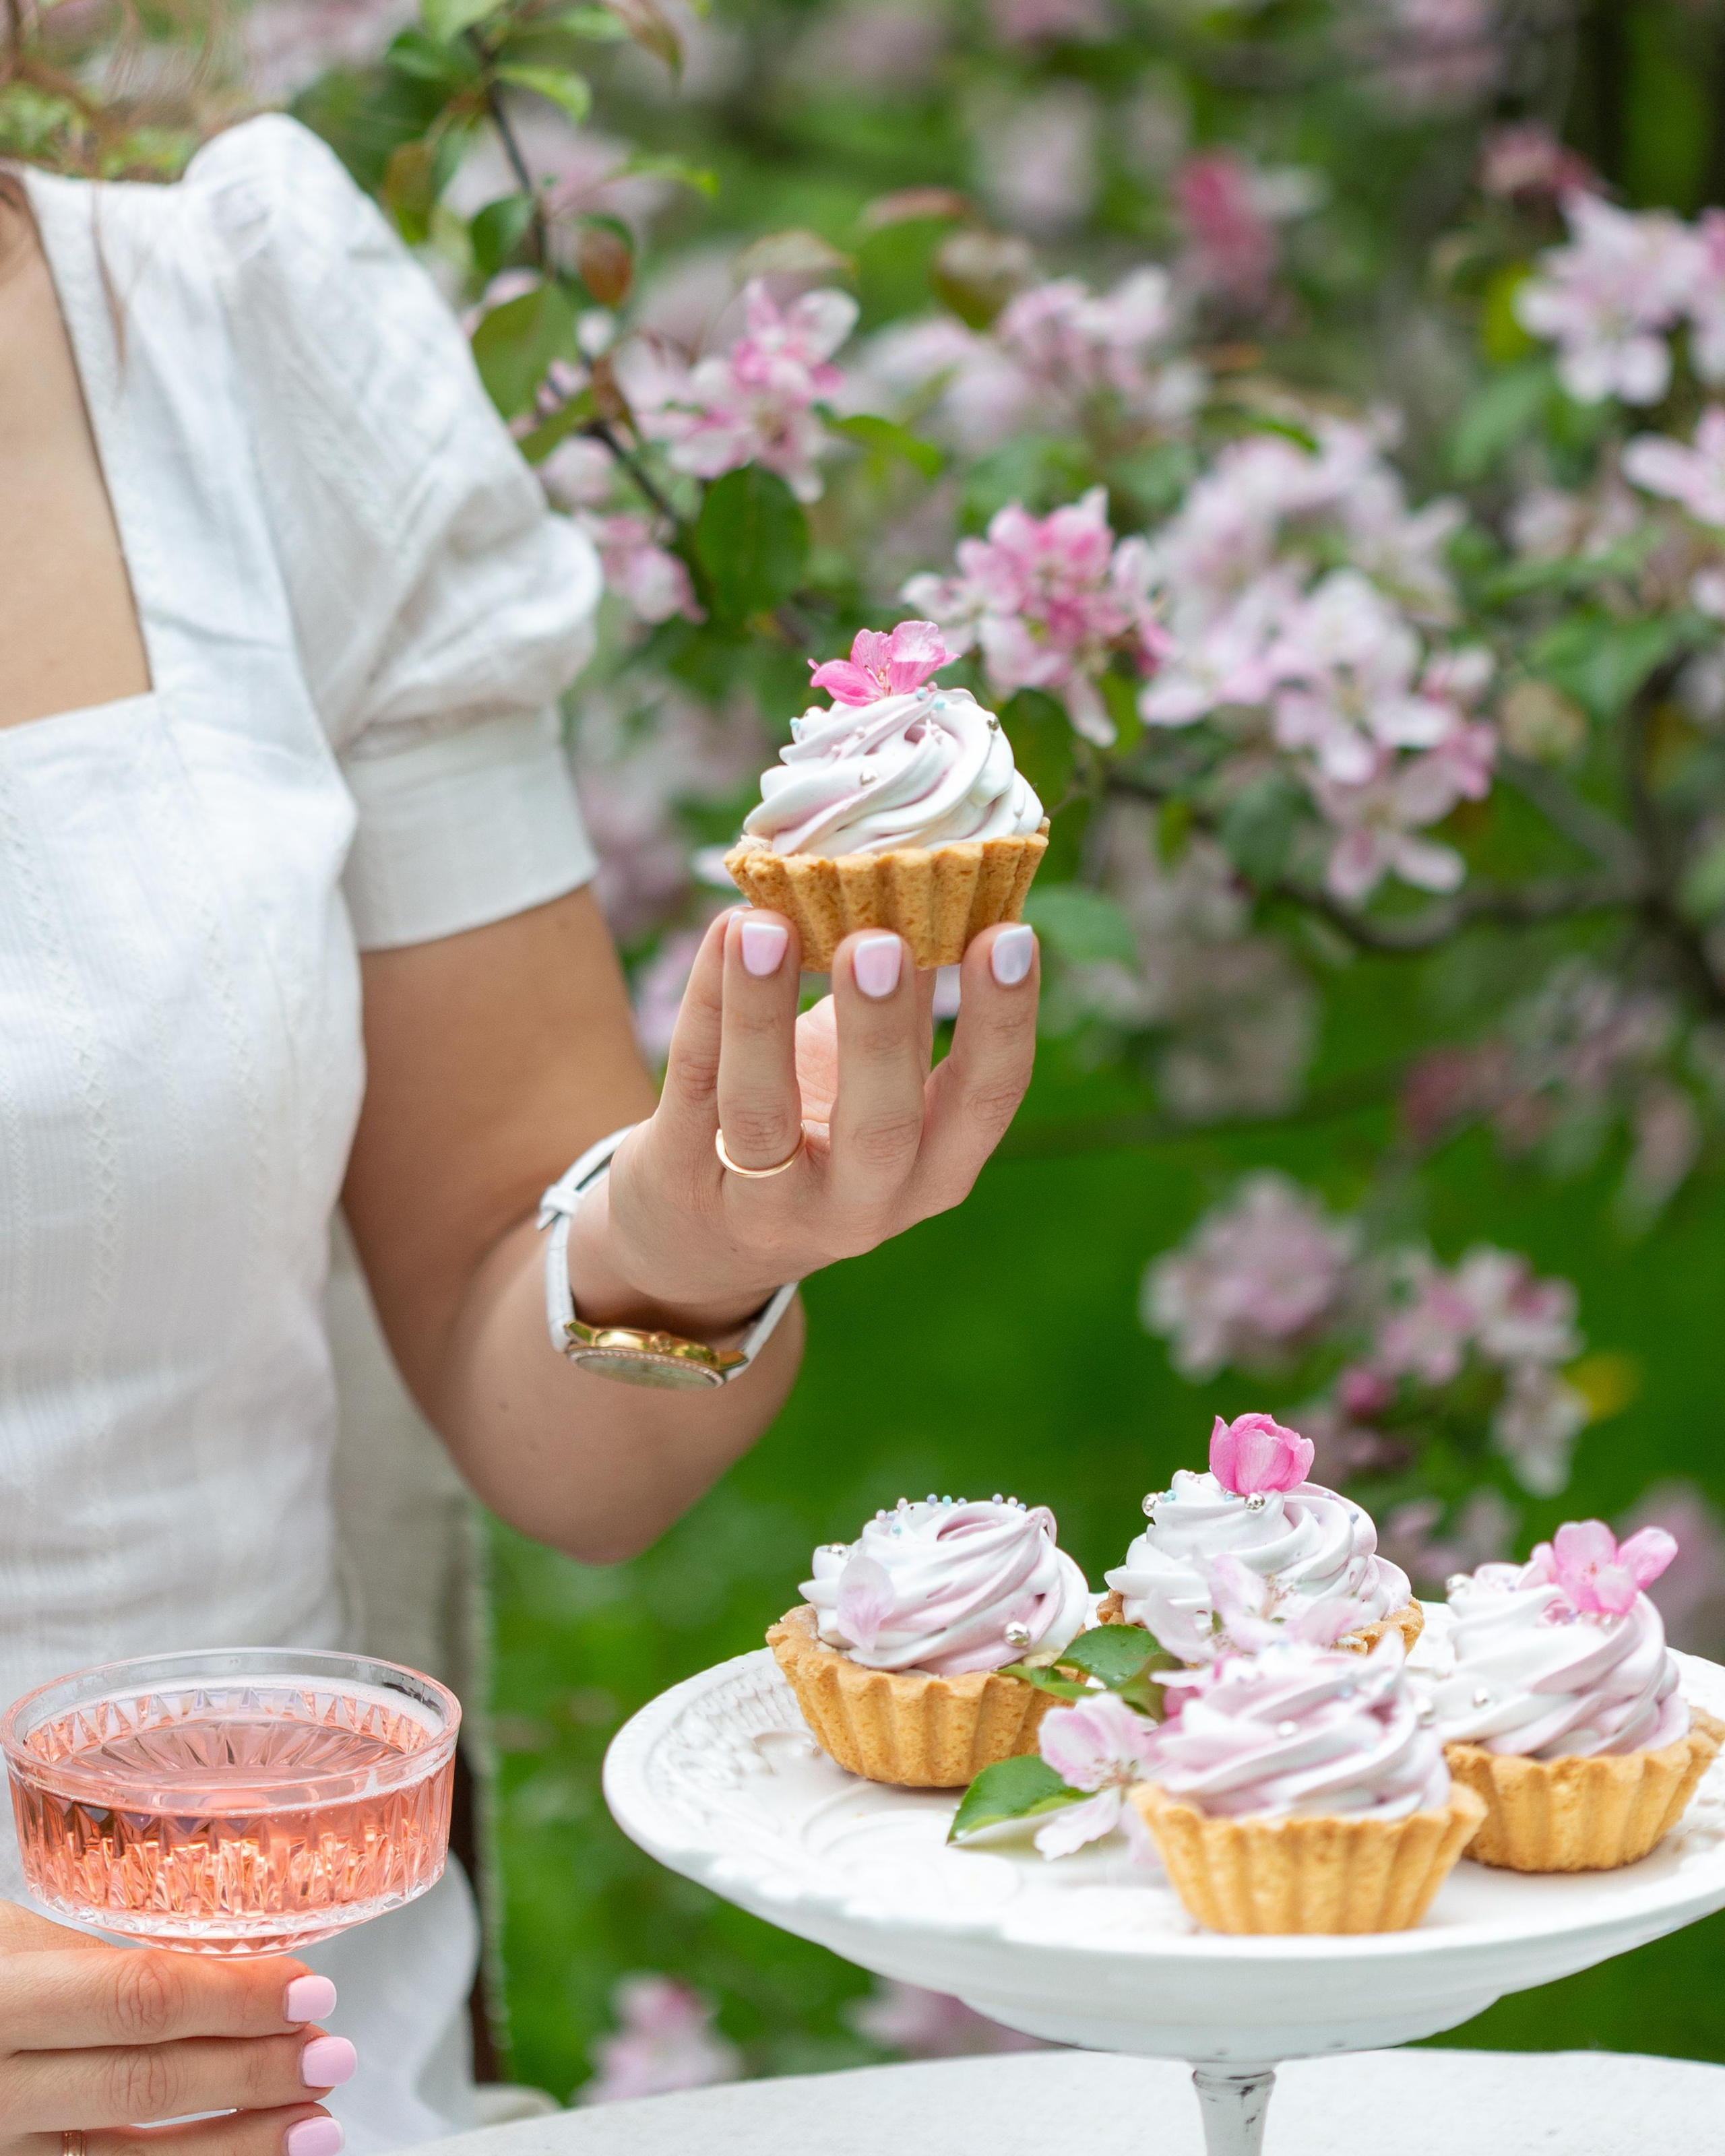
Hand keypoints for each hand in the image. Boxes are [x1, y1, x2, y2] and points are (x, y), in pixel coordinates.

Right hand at [0, 1902, 350, 2155]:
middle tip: (335, 2056)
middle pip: (146, 2084)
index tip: (315, 1988)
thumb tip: (241, 1963)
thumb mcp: (12, 1940)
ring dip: (239, 2148)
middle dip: (255, 2073)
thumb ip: (104, 1959)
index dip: (235, 1996)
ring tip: (320, 2126)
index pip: (138, 1998)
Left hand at [573, 909, 1038, 1329]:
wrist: (701, 1235)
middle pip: (879, 1127)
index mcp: (933, 1172)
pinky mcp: (682, 1176)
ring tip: (767, 927)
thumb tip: (934, 867)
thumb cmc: (815, 1128)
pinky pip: (693, 1080)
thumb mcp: (874, 1084)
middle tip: (882, 941)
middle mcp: (859, 1205)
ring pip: (761, 1114)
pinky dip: (706, 1001)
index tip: (1010, 934)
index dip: (1002, 1022)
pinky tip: (723, 931)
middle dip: (881, 1031)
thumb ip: (904, 1001)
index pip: (985, 1103)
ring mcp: (764, 1203)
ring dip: (763, 1016)